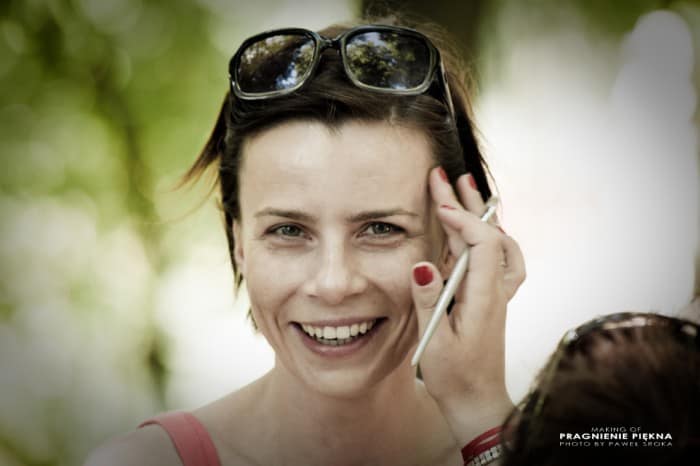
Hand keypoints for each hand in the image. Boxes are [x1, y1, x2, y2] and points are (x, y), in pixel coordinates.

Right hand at [411, 167, 525, 444]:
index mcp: (484, 298)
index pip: (483, 244)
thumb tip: (423, 263)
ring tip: (465, 189)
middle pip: (488, 236)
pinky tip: (473, 229)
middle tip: (446, 176)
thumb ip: (430, 300)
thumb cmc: (455, 376)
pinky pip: (493, 258)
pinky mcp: (487, 298)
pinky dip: (483, 236)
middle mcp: (495, 290)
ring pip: (495, 243)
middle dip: (467, 204)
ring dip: (480, 215)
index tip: (440, 205)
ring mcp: (494, 293)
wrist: (478, 400)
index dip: (463, 220)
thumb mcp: (436, 341)